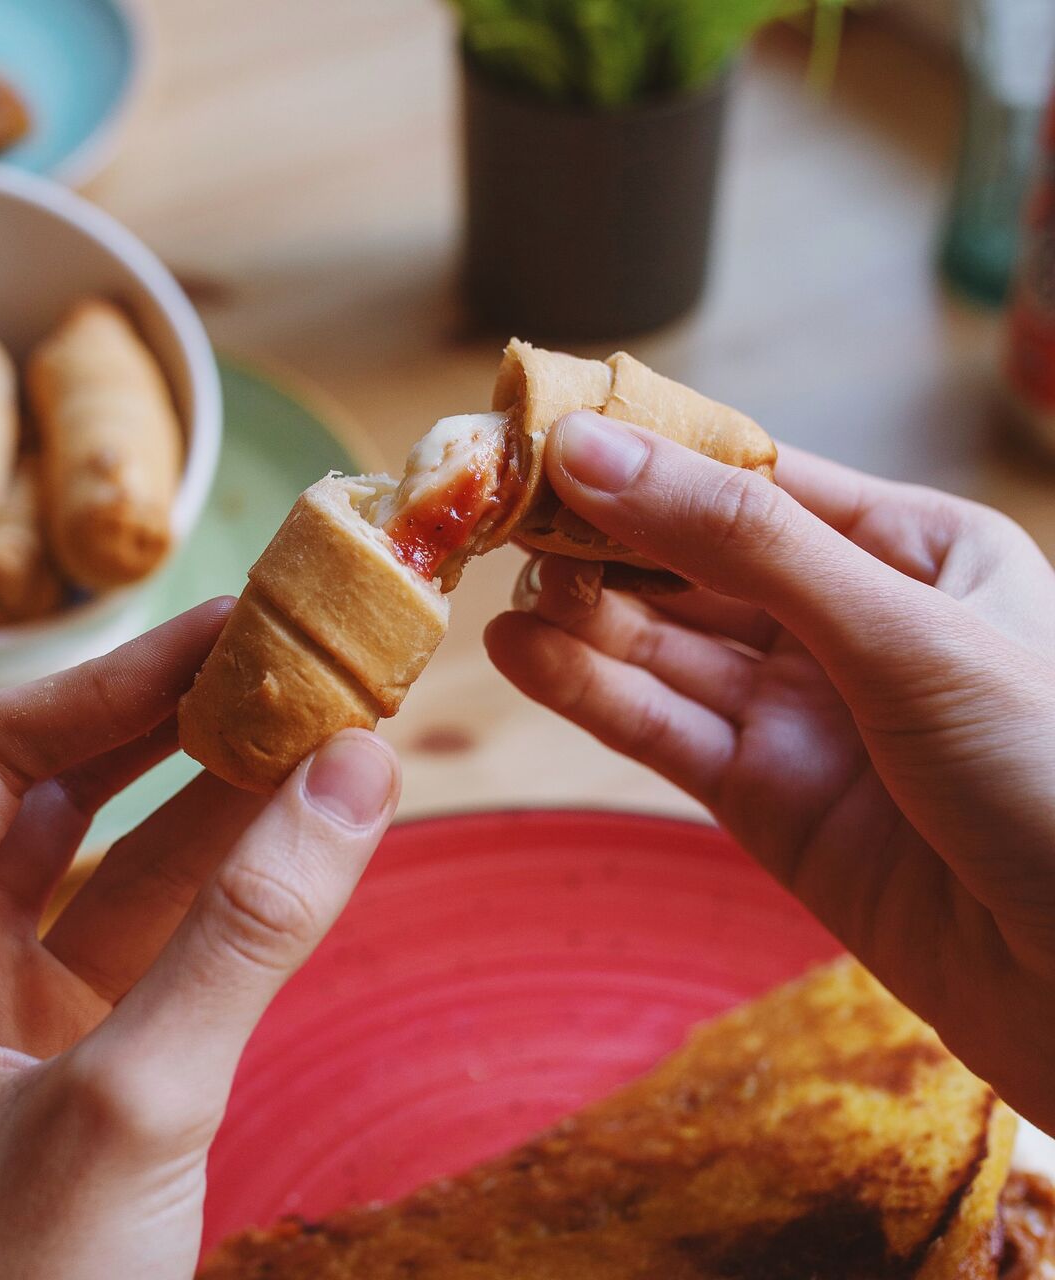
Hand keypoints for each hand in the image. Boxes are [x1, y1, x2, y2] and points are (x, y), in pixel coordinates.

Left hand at [0, 601, 399, 1279]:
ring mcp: (29, 1013)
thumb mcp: (134, 1104)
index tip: (227, 634)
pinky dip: (243, 883)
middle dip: (172, 723)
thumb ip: (249, 933)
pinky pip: (176, 938)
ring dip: (224, 798)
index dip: (111, 684)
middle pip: (64, 794)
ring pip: (133, 865)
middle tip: (281, 657)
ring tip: (321, 726)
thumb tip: (357, 773)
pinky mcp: (103, 1058)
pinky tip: (310, 832)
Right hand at [486, 412, 1054, 1131]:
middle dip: (602, 541)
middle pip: (695, 566)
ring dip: (582, 620)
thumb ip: (741, 542)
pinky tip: (522, 656)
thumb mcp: (901, 632)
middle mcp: (852, 626)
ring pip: (669, 651)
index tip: (546, 435)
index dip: (649, 458)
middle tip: (498, 515)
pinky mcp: (769, 802)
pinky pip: (665, 731)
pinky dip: (592, 695)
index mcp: (913, 551)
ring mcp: (807, 717)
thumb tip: (593, 450)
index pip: (754, 479)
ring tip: (498, 589)